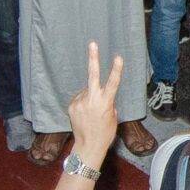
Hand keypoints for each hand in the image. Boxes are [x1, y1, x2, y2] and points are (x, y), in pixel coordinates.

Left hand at [66, 41, 124, 164]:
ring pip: (86, 91)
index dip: (116, 70)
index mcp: (105, 102)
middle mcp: (92, 100)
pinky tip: (85, 114)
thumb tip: (101, 95)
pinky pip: (80, 99)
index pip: (112, 83)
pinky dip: (83, 103)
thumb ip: (108, 103)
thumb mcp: (113, 117)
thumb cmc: (105, 133)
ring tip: (91, 113)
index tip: (118, 57)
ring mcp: (80, 102)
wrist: (88, 146)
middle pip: (92, 75)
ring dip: (90, 97)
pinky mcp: (72, 106)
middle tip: (92, 44)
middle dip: (93, 58)